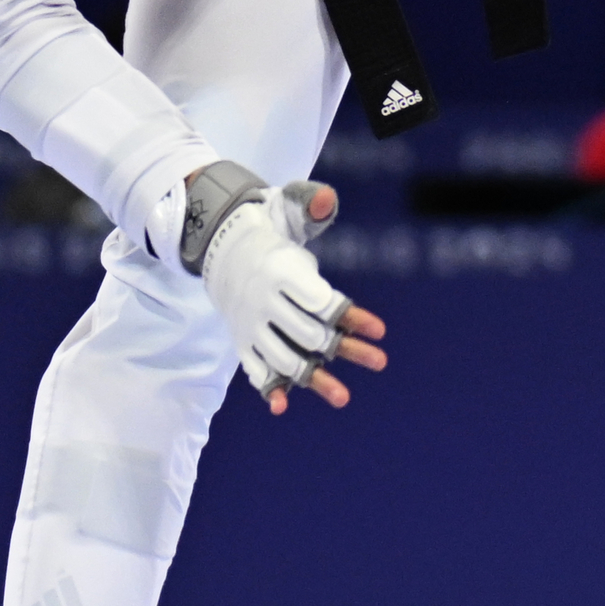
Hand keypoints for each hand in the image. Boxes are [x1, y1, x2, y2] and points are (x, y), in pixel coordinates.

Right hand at [197, 177, 389, 413]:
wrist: (223, 251)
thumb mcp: (290, 214)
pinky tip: (282, 406)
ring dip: (314, 379)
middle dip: (346, 349)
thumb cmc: (275, 238)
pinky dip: (267, 388)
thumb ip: (311, 208)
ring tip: (343, 397)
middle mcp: (265, 302)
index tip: (380, 330)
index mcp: (283, 273)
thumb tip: (327, 199)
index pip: (321, 300)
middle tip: (381, 362)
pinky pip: (254, 369)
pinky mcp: (243, 341)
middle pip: (309, 334)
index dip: (352, 316)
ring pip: (284, 358)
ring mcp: (252, 325)